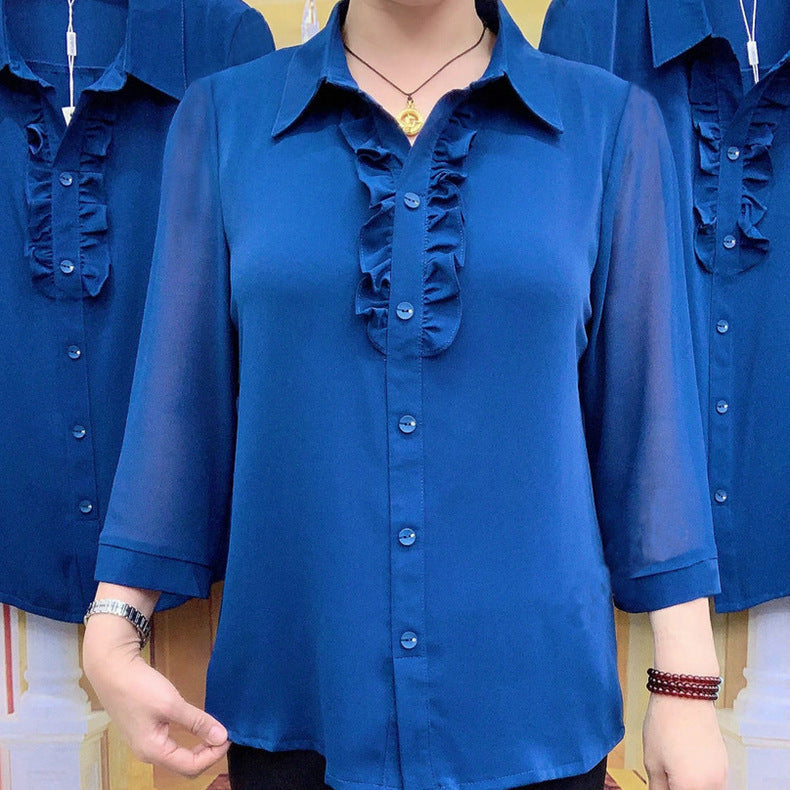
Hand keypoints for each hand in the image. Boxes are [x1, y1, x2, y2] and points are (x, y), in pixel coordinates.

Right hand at [83, 613, 228, 776]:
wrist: (112, 669)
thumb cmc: (140, 687)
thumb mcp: (172, 704)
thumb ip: (197, 722)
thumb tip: (222, 737)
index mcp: (153, 751)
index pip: (191, 767)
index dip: (213, 755)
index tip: (229, 737)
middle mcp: (148, 753)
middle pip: (185, 764)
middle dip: (207, 753)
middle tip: (224, 733)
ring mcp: (145, 743)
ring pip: (179, 755)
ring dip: (199, 746)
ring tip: (215, 730)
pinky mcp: (145, 731)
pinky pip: (172, 743)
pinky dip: (189, 738)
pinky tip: (198, 725)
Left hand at [642, 693, 727, 788]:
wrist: (685, 695)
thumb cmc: (666, 723)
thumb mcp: (651, 760)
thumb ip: (657, 787)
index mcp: (690, 788)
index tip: (661, 785)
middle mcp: (712, 786)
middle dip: (679, 788)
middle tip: (666, 779)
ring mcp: (722, 775)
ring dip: (691, 787)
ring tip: (674, 769)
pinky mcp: (724, 764)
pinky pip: (713, 782)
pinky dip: (701, 781)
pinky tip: (686, 765)